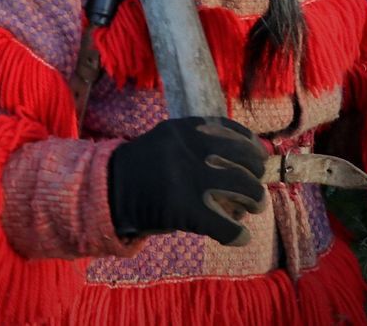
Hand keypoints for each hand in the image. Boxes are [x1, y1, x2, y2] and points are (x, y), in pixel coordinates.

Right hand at [108, 116, 266, 245]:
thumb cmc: (143, 168)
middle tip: (253, 190)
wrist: (108, 190)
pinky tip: (238, 237)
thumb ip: (199, 143)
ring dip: (255, 200)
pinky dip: (237, 234)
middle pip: (245, 161)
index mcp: (184, 128)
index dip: (251, 146)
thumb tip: (250, 151)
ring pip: (244, 189)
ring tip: (252, 208)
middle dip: (256, 177)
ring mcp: (188, 178)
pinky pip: (226, 226)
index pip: (233, 131)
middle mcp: (190, 149)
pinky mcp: (184, 209)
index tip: (258, 157)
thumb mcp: (168, 142)